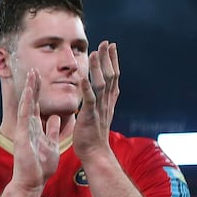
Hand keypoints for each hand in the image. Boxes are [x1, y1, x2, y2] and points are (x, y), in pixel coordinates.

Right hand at [9, 69, 60, 193]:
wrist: (32, 182)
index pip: (36, 107)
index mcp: (35, 129)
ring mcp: (24, 131)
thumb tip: (55, 118)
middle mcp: (28, 127)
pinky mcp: (22, 136)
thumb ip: (52, 130)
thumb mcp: (51, 144)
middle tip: (34, 70)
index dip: (38, 93)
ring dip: (29, 90)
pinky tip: (29, 91)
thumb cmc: (41, 167)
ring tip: (31, 74)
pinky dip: (27, 103)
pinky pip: (25, 116)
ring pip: (26, 105)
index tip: (40, 78)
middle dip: (33, 86)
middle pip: (30, 102)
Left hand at [73, 40, 119, 160]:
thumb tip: (105, 90)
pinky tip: (82, 77)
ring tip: (94, 53)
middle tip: (106, 42)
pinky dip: (86, 88)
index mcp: (108, 101)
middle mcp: (106, 103)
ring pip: (101, 85)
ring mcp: (99, 109)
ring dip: (98, 68)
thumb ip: (102, 100)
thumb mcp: (100, 113)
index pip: (114, 76)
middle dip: (108, 59)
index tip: (111, 46)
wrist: (95, 153)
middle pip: (111, 76)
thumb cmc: (93, 135)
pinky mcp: (90, 117)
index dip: (113, 60)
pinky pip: (89, 100)